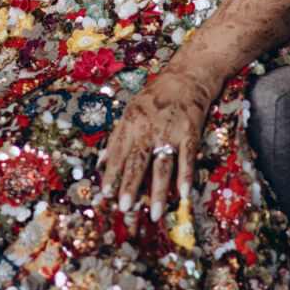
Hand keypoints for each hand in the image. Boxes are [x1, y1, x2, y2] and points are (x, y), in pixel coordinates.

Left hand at [98, 55, 225, 222]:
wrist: (187, 76)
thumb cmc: (155, 96)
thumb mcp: (130, 111)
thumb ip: (116, 138)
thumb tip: (99, 162)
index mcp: (131, 123)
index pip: (118, 153)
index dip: (111, 173)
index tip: (104, 194)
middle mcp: (149, 128)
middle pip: (138, 161)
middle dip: (130, 186)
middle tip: (124, 208)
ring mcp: (170, 131)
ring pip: (162, 165)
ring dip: (158, 190)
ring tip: (155, 213)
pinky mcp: (190, 132)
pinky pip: (187, 158)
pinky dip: (186, 176)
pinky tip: (183, 194)